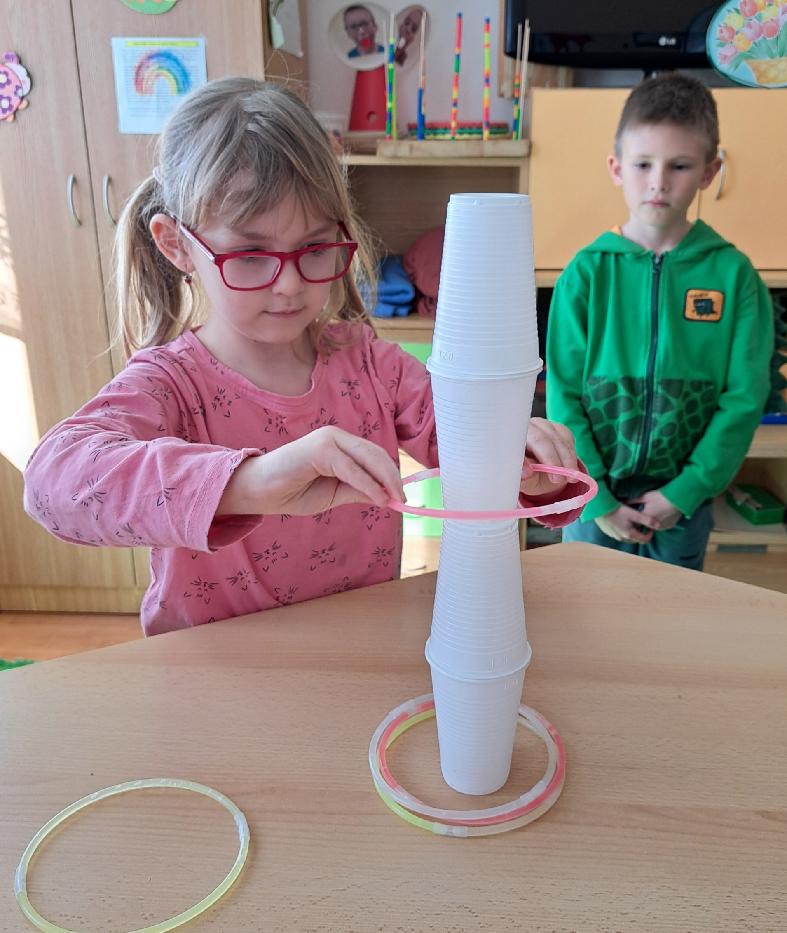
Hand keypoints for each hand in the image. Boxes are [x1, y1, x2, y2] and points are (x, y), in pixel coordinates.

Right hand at [217, 426, 404, 515]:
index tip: (401, 495)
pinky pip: (351, 469)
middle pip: (375, 453)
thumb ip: (358, 490)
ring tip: (394, 499)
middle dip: (393, 476)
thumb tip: (386, 497)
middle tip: (403, 498)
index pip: (374, 455)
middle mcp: (335, 436)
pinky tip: (378, 499)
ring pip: (367, 457)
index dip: (390, 474)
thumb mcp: (334, 494)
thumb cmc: (292, 491)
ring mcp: (327, 439)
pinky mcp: (320, 449)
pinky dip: (367, 484)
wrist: (259, 492)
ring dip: (385, 480)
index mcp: (340, 444)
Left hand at [520, 418, 577, 497]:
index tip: (528, 474)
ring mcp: (541, 425)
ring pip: (555, 438)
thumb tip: (527, 473)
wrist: (542, 475)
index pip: (513, 444)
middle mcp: (524, 429)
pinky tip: (571, 468)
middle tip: (557, 480)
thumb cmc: (528, 477)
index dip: (522, 458)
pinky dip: (571, 454)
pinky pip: (566, 437)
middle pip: (538, 438)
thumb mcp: (523, 482)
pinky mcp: (557, 428)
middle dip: (550, 459)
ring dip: (565, 459)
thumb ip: (522, 478)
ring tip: (569, 478)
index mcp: (509, 441)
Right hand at [595, 504, 660, 542]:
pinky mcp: (608, 532)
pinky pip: (618, 534)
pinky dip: (622, 530)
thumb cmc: (617, 510)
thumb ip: (647, 520)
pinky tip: (620, 521)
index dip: (650, 534)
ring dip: (631, 532)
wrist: (599, 508)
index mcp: (630, 534)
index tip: (650, 527)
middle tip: (641, 524)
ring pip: (626, 537)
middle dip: (640, 533)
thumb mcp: (634, 514)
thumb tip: (658, 525)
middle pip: (635, 539)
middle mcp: (622, 538)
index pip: (644, 540)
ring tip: (631, 522)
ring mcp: (614, 536)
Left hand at [627, 489, 681, 531]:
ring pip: (654, 526)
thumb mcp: (645, 497)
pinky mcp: (669, 527)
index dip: (635, 519)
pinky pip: (662, 525)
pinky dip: (661, 521)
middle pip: (645, 526)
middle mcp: (653, 526)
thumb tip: (623, 502)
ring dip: (653, 521)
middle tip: (648, 510)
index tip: (636, 514)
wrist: (679, 499)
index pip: (636, 524)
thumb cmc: (660, 496)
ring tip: (656, 511)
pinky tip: (663, 513)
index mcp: (646, 519)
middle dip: (644, 520)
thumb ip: (633, 501)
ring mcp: (662, 527)